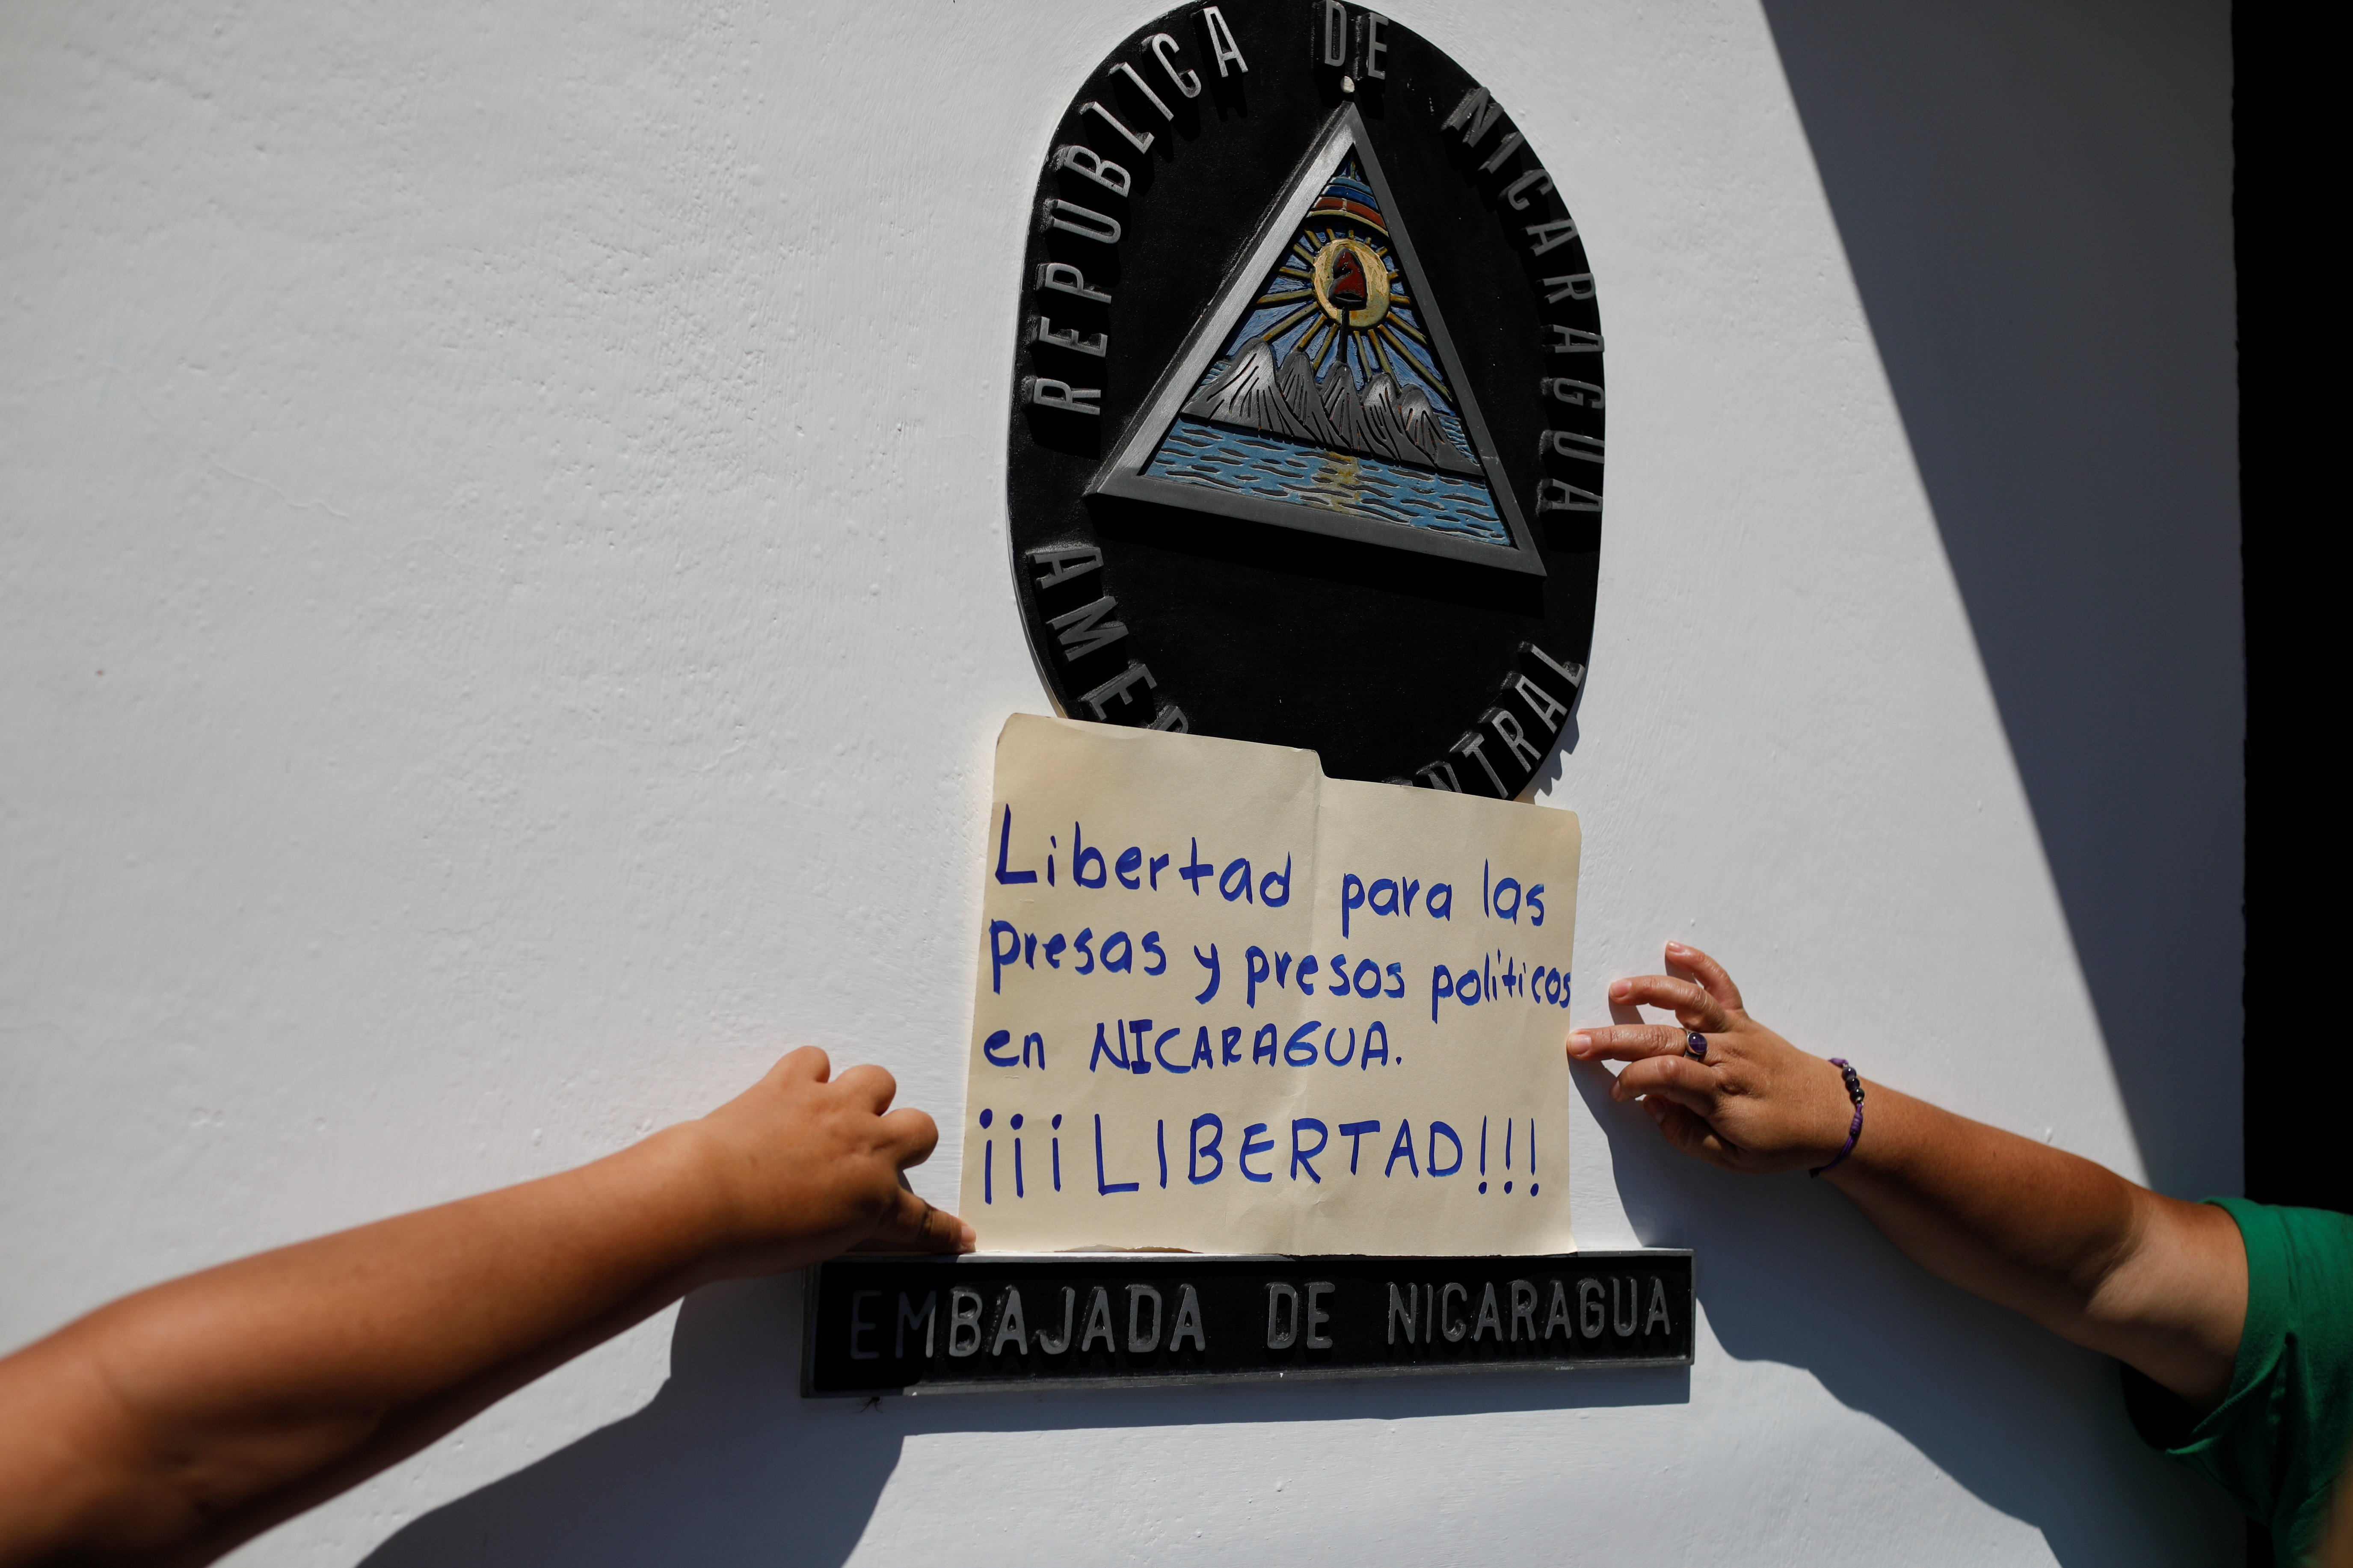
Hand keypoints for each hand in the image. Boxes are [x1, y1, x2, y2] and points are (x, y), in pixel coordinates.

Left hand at [690, 1047, 971, 1273]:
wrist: (703, 1200)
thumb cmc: (748, 1236)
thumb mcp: (815, 1250)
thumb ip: (845, 1230)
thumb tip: (850, 1224)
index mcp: (874, 1200)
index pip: (922, 1219)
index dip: (942, 1228)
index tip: (959, 1233)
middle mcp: (865, 1147)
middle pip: (921, 1129)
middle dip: (906, 1140)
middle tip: (877, 1154)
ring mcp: (833, 1109)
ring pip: (878, 1080)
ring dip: (864, 1097)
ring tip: (839, 1113)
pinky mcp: (794, 1082)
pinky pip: (815, 1060)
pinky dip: (808, 1074)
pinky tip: (794, 1092)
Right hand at [1568, 942, 1855, 1173]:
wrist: (1834, 1116)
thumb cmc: (1780, 1140)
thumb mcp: (1733, 1158)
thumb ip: (1686, 1135)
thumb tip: (1651, 1107)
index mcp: (1721, 1094)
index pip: (1665, 1076)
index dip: (1632, 1082)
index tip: (1617, 1094)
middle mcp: (1726, 1056)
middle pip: (1664, 1039)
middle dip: (1616, 1040)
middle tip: (1578, 1041)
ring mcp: (1736, 1033)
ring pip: (1688, 1004)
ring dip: (1650, 992)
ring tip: (1616, 989)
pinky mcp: (1745, 1020)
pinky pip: (1721, 986)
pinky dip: (1699, 963)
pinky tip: (1673, 949)